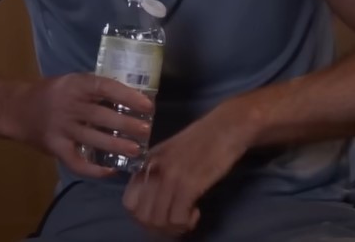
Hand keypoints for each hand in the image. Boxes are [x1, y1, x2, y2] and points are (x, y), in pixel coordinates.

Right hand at [11, 73, 153, 178]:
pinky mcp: (54, 147)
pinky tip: (110, 170)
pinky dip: (93, 168)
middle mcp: (68, 105)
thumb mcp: (73, 83)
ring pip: (92, 139)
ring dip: (116, 146)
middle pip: (101, 116)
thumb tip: (130, 98)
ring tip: (136, 150)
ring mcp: (60, 127)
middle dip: (126, 124)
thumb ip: (95, 90)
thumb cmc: (52, 94)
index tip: (147, 105)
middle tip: (146, 131)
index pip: (105, 87)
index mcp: (75, 85)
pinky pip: (76, 161)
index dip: (127, 96)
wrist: (17, 109)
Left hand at [122, 100, 253, 236]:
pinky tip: (196, 211)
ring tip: (187, 217)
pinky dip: (187, 223)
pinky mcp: (189, 184)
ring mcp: (170, 176)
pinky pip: (178, 219)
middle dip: (159, 227)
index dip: (143, 216)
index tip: (160, 214)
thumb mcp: (169, 152)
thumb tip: (151, 201)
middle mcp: (153, 169)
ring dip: (174, 228)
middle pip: (142, 217)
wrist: (226, 126)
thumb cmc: (202, 138)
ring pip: (158, 222)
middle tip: (176, 220)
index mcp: (146, 161)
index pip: (128, 202)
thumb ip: (157, 172)